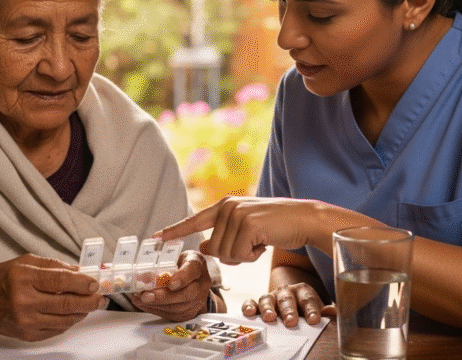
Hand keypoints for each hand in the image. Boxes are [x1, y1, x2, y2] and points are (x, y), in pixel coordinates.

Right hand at [0, 254, 106, 341]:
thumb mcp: (24, 263)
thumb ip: (53, 266)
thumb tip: (78, 271)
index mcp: (23, 278)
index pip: (61, 280)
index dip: (82, 282)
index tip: (95, 282)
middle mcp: (24, 301)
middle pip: (67, 303)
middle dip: (90, 300)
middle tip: (102, 296)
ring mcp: (26, 321)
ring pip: (65, 319)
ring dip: (83, 312)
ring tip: (93, 304)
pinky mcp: (28, 334)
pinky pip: (57, 329)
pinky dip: (69, 321)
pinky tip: (74, 313)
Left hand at [129, 250, 213, 320]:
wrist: (193, 278)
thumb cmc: (180, 264)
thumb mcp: (174, 256)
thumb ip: (161, 262)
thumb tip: (142, 275)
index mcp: (198, 265)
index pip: (193, 270)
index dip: (182, 278)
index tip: (170, 284)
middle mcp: (202, 284)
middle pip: (186, 294)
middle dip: (163, 297)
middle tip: (145, 296)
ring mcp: (198, 300)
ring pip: (179, 307)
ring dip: (157, 305)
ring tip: (140, 300)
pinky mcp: (190, 312)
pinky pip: (174, 315)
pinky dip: (157, 310)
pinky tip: (145, 305)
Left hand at [155, 197, 330, 263]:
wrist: (305, 219)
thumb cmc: (278, 226)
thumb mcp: (246, 228)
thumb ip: (224, 235)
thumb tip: (204, 247)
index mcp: (225, 205)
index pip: (194, 220)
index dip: (174, 230)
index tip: (156, 237)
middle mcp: (227, 206)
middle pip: (213, 249)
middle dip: (233, 255)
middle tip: (253, 244)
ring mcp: (236, 214)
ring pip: (225, 255)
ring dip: (244, 256)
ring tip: (259, 241)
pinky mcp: (247, 225)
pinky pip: (238, 256)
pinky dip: (252, 256)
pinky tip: (264, 243)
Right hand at [240, 283, 335, 327]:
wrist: (290, 305)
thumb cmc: (304, 311)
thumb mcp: (315, 311)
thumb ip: (323, 312)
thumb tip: (332, 312)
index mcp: (303, 291)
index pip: (308, 300)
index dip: (312, 310)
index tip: (314, 320)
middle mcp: (286, 291)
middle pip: (287, 300)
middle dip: (289, 310)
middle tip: (291, 322)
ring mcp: (271, 296)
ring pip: (267, 299)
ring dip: (268, 308)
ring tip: (270, 318)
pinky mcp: (257, 303)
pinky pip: (251, 302)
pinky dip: (249, 306)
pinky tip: (249, 312)